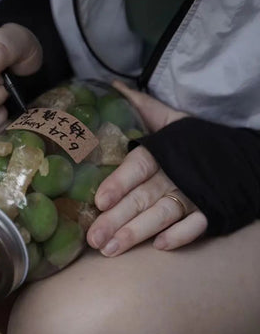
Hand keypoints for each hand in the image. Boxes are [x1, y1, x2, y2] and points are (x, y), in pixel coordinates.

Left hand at [86, 81, 207, 253]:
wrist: (240, 154)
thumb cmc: (192, 140)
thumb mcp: (168, 118)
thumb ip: (140, 105)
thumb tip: (111, 85)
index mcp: (162, 150)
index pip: (138, 166)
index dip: (119, 183)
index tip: (99, 201)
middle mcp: (176, 173)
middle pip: (143, 196)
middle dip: (117, 219)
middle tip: (93, 238)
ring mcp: (195, 193)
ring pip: (164, 214)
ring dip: (138, 232)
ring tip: (111, 249)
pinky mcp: (212, 209)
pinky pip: (197, 224)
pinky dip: (181, 235)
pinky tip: (159, 246)